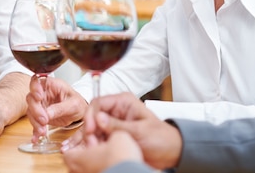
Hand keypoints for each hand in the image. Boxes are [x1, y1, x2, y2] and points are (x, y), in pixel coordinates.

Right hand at [26, 75, 87, 141]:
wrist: (79, 113)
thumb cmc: (78, 103)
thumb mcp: (73, 104)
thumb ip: (60, 108)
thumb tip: (47, 114)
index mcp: (51, 85)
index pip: (37, 81)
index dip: (35, 88)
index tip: (39, 97)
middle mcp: (43, 94)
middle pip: (31, 99)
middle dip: (36, 110)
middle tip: (44, 120)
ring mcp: (40, 105)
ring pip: (31, 112)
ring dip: (35, 122)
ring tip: (43, 131)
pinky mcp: (40, 116)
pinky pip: (34, 123)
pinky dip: (35, 131)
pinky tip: (36, 138)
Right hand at [64, 92, 182, 169]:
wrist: (171, 152)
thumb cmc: (161, 137)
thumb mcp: (139, 131)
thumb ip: (118, 125)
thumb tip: (98, 119)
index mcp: (123, 102)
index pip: (98, 103)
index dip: (91, 115)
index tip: (90, 129)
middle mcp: (116, 111)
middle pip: (93, 117)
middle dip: (89, 130)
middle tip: (91, 143)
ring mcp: (114, 124)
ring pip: (93, 129)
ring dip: (88, 139)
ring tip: (83, 149)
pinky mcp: (113, 136)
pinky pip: (98, 139)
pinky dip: (92, 145)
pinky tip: (87, 151)